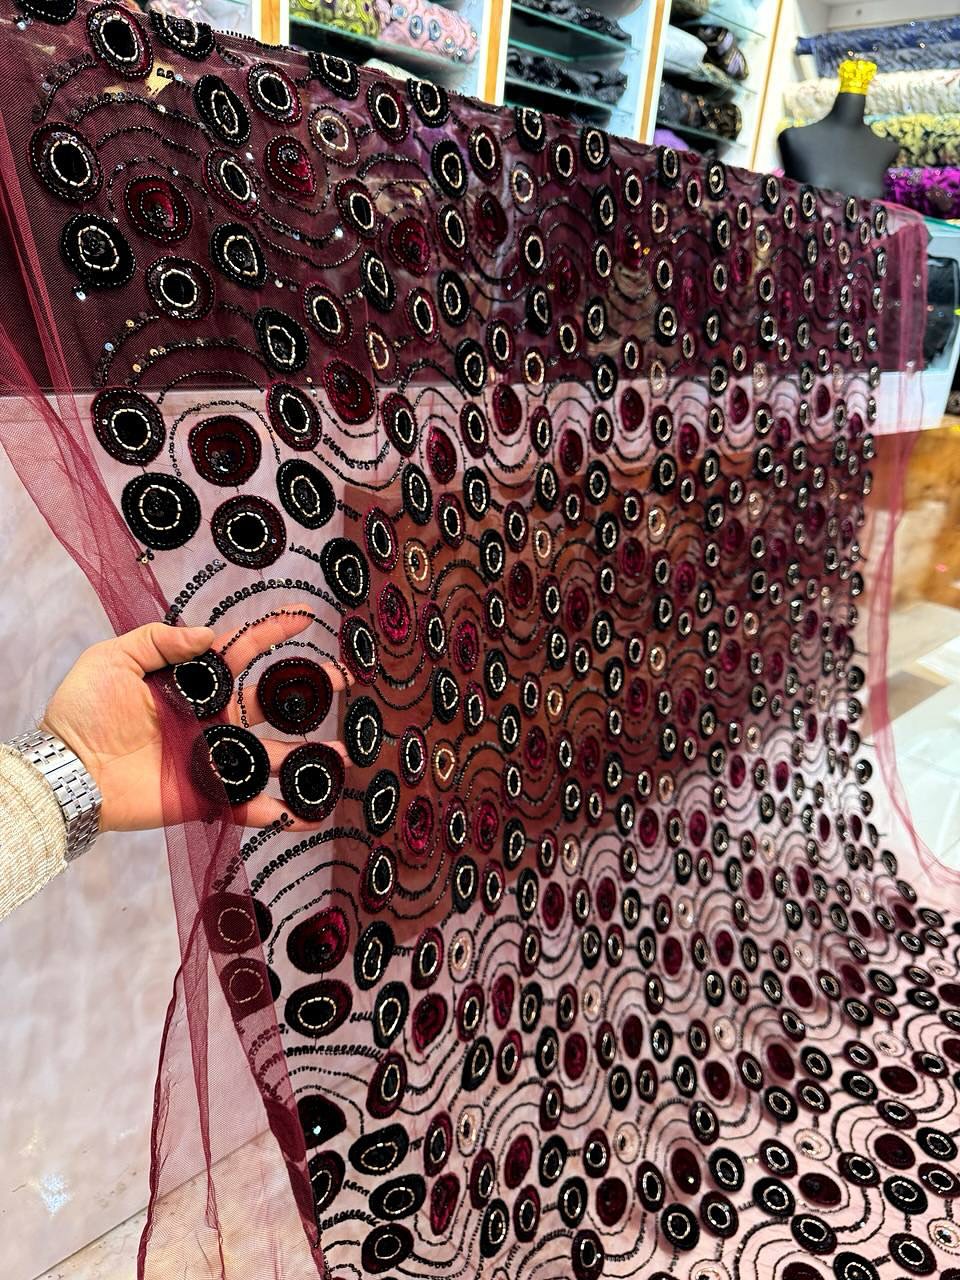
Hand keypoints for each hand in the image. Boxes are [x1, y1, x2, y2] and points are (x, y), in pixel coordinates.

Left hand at [41, 608, 347, 833]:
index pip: (240, 652)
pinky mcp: (205, 796)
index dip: (271, 632)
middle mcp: (209, 718)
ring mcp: (210, 758)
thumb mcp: (113, 659)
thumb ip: (159, 642)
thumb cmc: (82, 711)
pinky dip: (281, 813)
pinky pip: (249, 805)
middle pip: (270, 702)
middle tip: (345, 679)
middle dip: (310, 690)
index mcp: (191, 683)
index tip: (304, 616)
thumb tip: (210, 635)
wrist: (66, 770)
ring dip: (308, 757)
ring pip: (270, 756)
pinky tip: (311, 814)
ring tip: (342, 755)